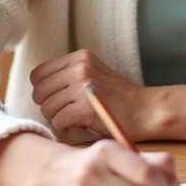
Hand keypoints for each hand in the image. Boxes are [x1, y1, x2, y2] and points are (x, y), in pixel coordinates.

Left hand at [30, 49, 149, 139]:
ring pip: (46, 108)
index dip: (43, 90)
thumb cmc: (119, 97)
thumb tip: (38, 92)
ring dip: (56, 119)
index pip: (39, 73)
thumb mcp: (94, 74)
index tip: (56, 99)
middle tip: (63, 112)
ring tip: (72, 120)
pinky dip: (64, 129)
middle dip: (47, 106)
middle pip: (39, 91)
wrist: (146, 110)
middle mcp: (79, 67)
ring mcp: (82, 86)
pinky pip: (58, 121)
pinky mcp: (85, 108)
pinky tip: (77, 127)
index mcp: (80, 57)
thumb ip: (69, 76)